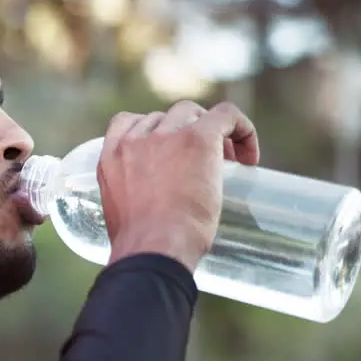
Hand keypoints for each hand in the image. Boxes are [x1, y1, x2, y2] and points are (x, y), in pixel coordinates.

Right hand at [97, 100, 260, 271]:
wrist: (155, 247)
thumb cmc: (142, 244)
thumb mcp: (120, 213)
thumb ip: (130, 195)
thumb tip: (152, 207)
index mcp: (111, 157)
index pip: (128, 123)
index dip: (154, 132)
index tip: (170, 152)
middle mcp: (134, 140)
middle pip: (165, 117)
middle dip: (184, 132)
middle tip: (204, 163)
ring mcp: (165, 135)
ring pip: (193, 113)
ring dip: (209, 130)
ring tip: (226, 161)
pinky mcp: (198, 137)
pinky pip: (226, 114)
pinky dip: (241, 128)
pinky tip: (249, 156)